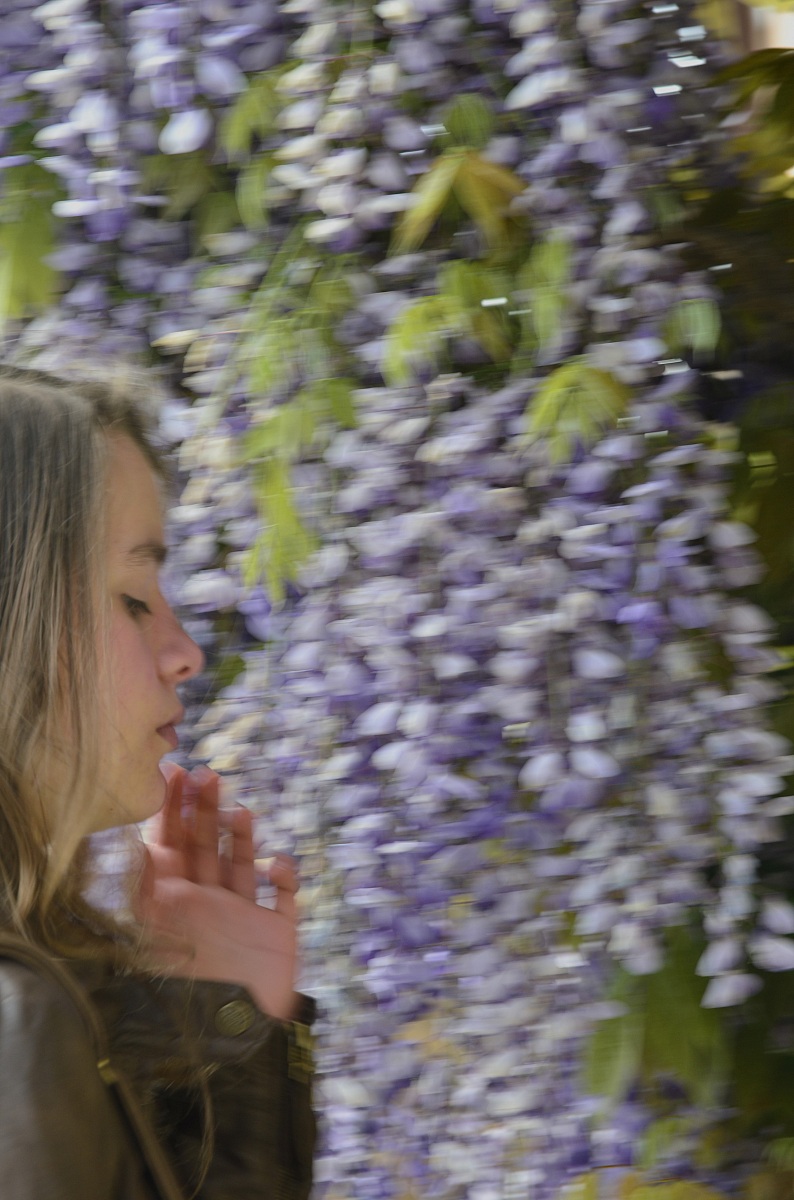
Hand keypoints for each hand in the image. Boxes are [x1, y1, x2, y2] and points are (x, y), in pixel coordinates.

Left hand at [135, 764, 299, 1021]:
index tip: (173, 773)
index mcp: (173, 906)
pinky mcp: (276, 932)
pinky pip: (284, 897)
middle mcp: (207, 905)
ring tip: (239, 809)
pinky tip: (279, 866)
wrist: (232, 1038)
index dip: (171, 810)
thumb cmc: (187, 990)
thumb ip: (142, 890)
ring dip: (241, 836)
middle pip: (204, 848)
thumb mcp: (154, 933)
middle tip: (206, 773)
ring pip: (242, 864)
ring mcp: (243, 917)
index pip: (169, 846)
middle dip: (204, 810)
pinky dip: (286, 877)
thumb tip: (128, 844)